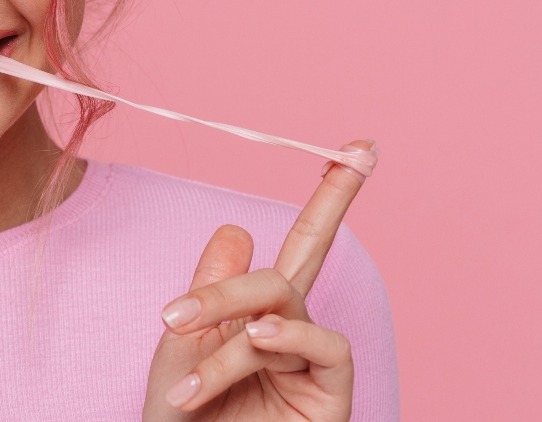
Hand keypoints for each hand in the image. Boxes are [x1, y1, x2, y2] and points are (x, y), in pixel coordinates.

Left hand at [140, 140, 372, 421]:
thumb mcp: (179, 346)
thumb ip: (212, 289)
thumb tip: (238, 228)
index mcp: (259, 314)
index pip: (298, 246)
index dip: (331, 197)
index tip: (361, 145)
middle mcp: (294, 333)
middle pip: (300, 259)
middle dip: (295, 232)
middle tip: (223, 273)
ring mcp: (316, 364)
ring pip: (285, 302)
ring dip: (228, 324)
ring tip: (183, 364)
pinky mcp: (335, 396)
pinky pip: (324, 346)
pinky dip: (282, 341)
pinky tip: (255, 343)